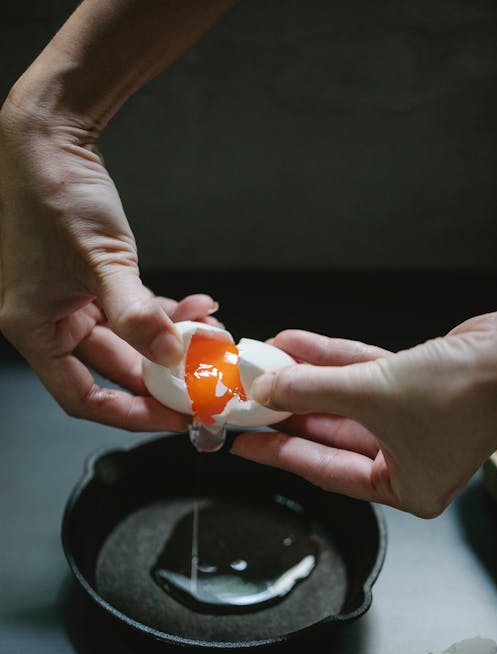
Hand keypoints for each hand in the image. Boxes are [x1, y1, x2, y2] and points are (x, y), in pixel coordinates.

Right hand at [0, 97, 217, 430]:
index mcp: (33, 328)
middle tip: (203, 385)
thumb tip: (170, 356)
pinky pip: (131, 311)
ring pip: (128, 340)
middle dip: (161, 376)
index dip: (129, 413)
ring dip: (169, 341)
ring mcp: (70, 301)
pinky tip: (196, 309)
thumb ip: (137, 315)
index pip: (82, 396)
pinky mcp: (90, 281)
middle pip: (111, 371)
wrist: (50, 139)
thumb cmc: (56, 195)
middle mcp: (48, 320)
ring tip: (210, 338)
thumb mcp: (102, 262)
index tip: (172, 417)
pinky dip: (162, 313)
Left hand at [231, 314, 496, 516]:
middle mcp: (409, 457)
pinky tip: (298, 346)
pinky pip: (362, 375)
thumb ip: (315, 391)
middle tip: (250, 403)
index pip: (325, 472)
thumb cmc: (470, 394)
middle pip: (330, 433)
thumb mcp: (375, 394)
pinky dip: (331, 361)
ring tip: (267, 366)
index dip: (280, 454)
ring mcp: (411, 419)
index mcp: (406, 487)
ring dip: (306, 380)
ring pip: (344, 399)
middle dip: (289, 411)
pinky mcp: (414, 384)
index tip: (247, 444)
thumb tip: (271, 389)